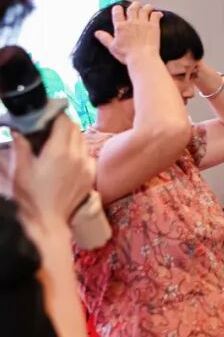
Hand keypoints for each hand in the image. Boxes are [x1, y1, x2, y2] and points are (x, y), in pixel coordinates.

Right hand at [10, 117, 94, 239]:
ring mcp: (87, 166)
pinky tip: (68, 159)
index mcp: (59, 152)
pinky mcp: (90, 176)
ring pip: (83, 141)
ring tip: (57, 143)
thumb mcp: (21, 170)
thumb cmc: (31, 197)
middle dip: (64, 124)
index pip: (64, 122)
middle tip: (50, 127)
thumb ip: (22, 147)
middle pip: (75, 128)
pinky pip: (88, 155)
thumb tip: (19, 129)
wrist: (48, 221)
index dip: (56, 115)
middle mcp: (77, 156)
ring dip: (72, 137)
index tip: (48, 114)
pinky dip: (79, 152)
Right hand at [94, 2, 162, 64]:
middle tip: (136, 5)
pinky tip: (159, 14)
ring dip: (146, 7)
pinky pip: (155, 15)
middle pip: (132, 8)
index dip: (118, 8)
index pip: (117, 12)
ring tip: (148, 7)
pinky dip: (157, 13)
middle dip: (134, 5)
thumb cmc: (128, 54)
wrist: (142, 57)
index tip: (119, 8)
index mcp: (120, 26)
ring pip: (144, 9)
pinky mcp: (153, 26)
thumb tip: (97, 33)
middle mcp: (132, 22)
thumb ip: (105, 38)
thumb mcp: (112, 47)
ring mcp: (143, 23)